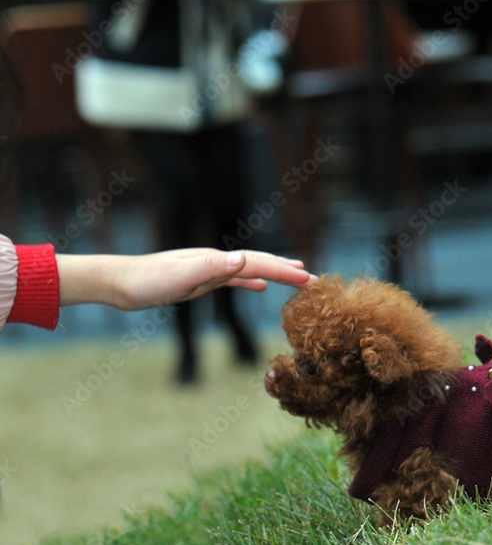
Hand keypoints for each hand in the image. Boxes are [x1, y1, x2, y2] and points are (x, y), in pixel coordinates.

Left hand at [57, 249, 316, 310]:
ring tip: (298, 275)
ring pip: (251, 268)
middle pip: (260, 261)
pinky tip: (259, 285)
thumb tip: (244, 259)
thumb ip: (212, 267)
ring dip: (275, 271)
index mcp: (216, 259)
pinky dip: (251, 280)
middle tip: (316, 278)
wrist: (122, 283)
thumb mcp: (181, 277)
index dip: (285, 271)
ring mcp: (210, 268)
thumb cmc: (148, 282)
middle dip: (288, 269)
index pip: (259, 263)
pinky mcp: (201, 279)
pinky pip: (234, 279)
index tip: (311, 279)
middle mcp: (216, 260)